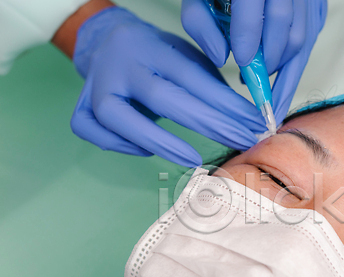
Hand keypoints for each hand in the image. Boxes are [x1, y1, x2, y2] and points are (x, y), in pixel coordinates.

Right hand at [71, 7, 264, 166]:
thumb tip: (245, 116)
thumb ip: (210, 82)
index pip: (192, 77)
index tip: (254, 122)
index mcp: (151, 46)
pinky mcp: (81, 106)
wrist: (107, 42)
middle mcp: (121, 64)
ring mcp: (96, 86)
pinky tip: (147, 151)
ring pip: (117, 117)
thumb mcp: (186, 56)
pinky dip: (119, 145)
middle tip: (241, 141)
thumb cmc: (158, 56)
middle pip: (162, 97)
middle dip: (208, 124)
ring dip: (158, 141)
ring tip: (194, 160)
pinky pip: (92, 130)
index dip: (226, 103)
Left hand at [182, 0, 327, 122]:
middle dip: (269, 63)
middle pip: (286, 29)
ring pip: (301, 37)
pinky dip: (291, 58)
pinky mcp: (315, 6)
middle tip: (255, 86)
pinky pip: (309, 36)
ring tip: (262, 82)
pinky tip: (274, 70)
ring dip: (282, 65)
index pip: (255, 14)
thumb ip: (200, 24)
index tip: (241, 66)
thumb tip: (221, 59)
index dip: (248, 44)